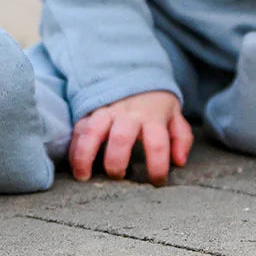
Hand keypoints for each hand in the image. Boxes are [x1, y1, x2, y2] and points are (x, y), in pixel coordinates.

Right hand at [69, 90, 192, 185]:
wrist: (136, 73)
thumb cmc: (155, 103)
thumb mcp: (175, 115)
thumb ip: (181, 138)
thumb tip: (179, 162)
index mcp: (154, 116)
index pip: (158, 143)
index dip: (158, 166)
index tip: (157, 182)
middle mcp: (129, 113)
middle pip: (121, 137)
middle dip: (117, 162)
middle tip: (118, 177)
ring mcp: (107, 111)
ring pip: (93, 131)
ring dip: (86, 155)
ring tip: (85, 177)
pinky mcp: (90, 112)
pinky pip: (79, 130)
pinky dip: (74, 149)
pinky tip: (76, 167)